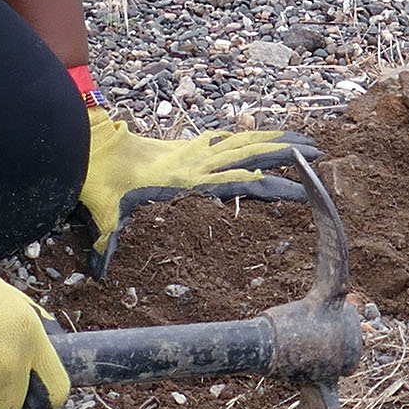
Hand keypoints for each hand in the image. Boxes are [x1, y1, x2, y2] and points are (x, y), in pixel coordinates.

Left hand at [76, 109, 304, 273]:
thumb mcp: (106, 218)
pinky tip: (259, 138)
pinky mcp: (184, 144)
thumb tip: (96, 272)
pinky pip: (224, 137)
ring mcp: (192, 149)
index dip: (272, 187)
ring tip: (304, 140)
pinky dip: (247, 136)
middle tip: (319, 155)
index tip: (301, 192)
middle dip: (289, 154)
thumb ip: (107, 244)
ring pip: (243, 140)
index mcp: (187, 181)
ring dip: (275, 139)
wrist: (89, 146)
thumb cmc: (100, 183)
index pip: (240, 182)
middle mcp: (196, 162)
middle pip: (252, 153)